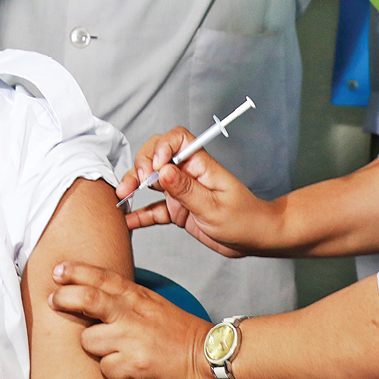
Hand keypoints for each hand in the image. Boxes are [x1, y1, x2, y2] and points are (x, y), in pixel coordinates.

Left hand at [49, 262, 210, 378]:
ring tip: (110, 349)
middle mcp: (132, 313)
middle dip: (63, 298)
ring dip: (93, 347)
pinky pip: (104, 367)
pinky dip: (111, 370)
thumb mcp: (151, 302)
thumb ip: (124, 297)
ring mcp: (132, 339)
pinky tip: (126, 367)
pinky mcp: (134, 364)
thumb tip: (90, 292)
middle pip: (86, 299)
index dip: (75, 272)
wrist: (208, 357)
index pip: (100, 276)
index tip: (57, 272)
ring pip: (88, 341)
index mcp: (137, 296)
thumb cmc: (178, 331)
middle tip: (54, 301)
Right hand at [115, 127, 278, 256]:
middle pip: (157, 157)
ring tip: (122, 197)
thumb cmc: (245, 219)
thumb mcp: (214, 207)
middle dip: (140, 166)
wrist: (256, 239)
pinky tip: (129, 220)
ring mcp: (181, 192)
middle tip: (134, 184)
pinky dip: (141, 213)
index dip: (161, 147)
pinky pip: (154, 208)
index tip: (154, 166)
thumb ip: (186, 190)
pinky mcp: (178, 210)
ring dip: (135, 186)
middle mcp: (188, 174)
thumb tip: (162, 170)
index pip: (177, 139)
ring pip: (151, 181)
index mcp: (201, 165)